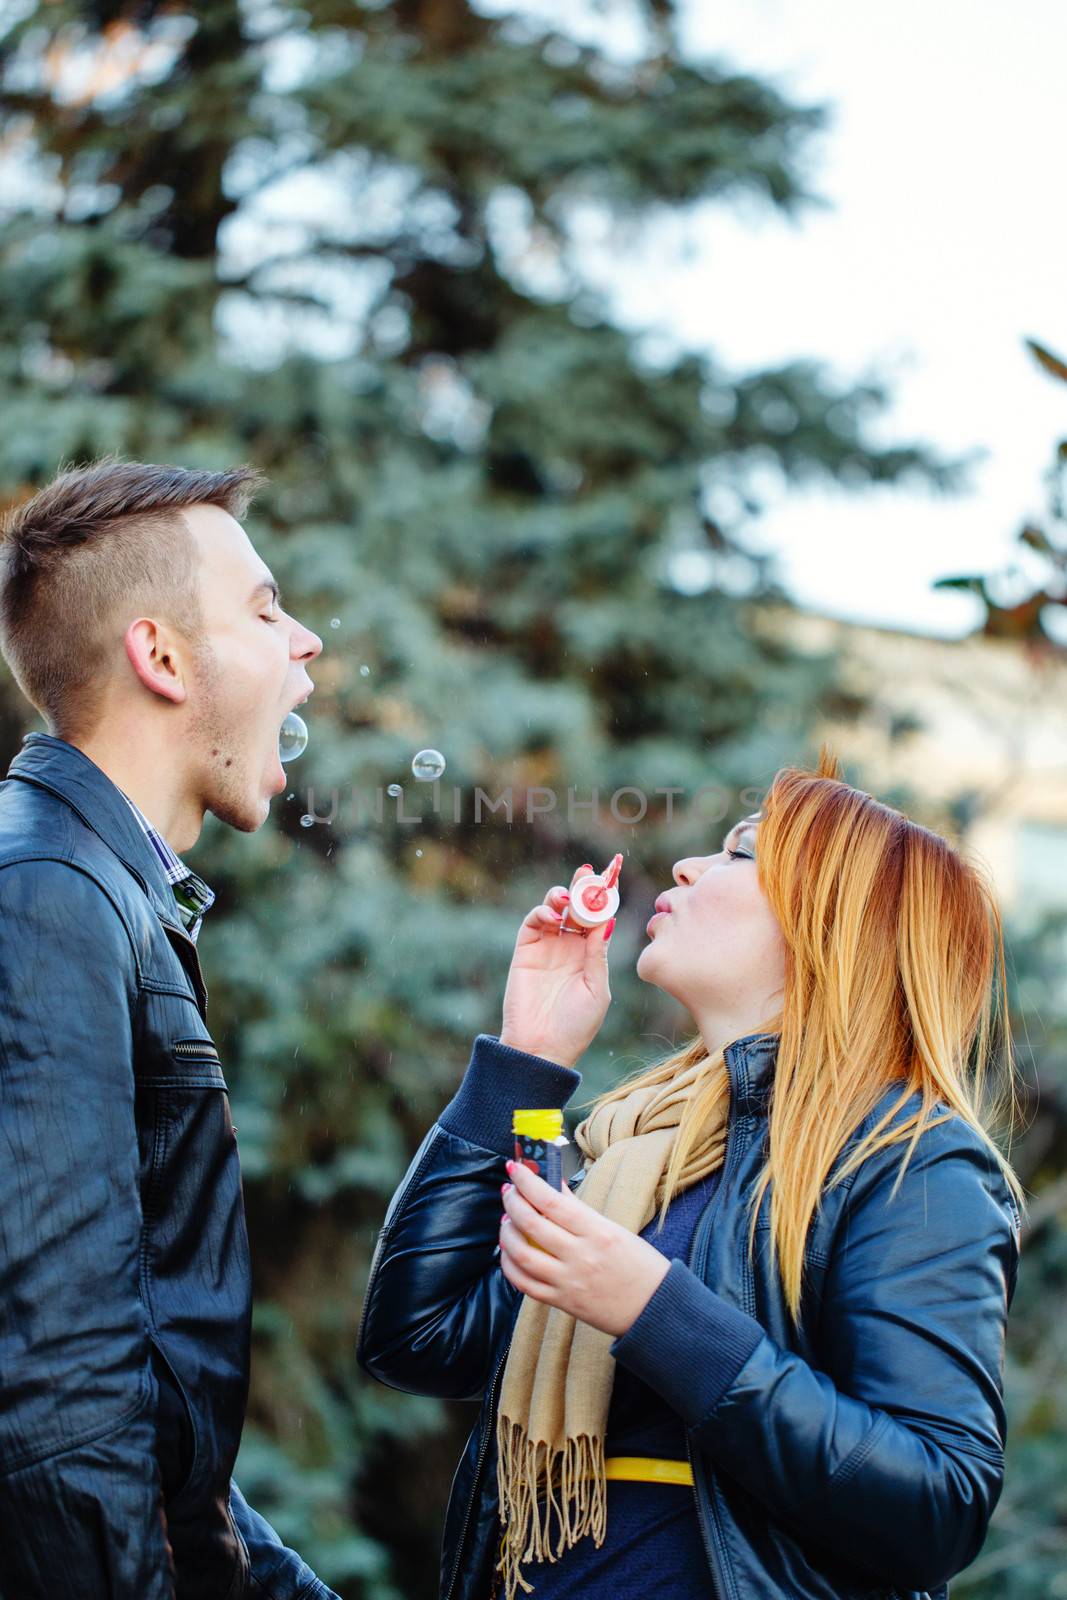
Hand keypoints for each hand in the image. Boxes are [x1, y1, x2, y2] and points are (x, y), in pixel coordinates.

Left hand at [498, 1157, 669, 1338]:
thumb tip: (552, 1187)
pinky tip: (508, 1252)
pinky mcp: (562, 1302)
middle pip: (532, 1224)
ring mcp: (568, 1281)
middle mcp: (580, 1256)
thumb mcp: (614, 1230)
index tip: (515, 1169)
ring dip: (507, 1233)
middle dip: (513, 1202)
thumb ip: (580, 1211)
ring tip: (506, 1219)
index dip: (528, 1183)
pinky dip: (510, 1266)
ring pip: (522, 1254)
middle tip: (508, 1191)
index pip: (552, 1201)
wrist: (655, 1309)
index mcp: (598, 1232)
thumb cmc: (640, 1266)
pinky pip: (525, 1284)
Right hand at [499, 859, 617, 1068]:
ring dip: (560, 897)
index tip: (612, 877)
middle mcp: (569, 947)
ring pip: (553, 910)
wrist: (542, 1049)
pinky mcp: (524, 952)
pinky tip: (552, 916)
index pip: (597, 918)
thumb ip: (598, 955)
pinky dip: (541, 913)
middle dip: (582, 888)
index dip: (603, 898)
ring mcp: (546, 948)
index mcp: (590, 955)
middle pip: (576, 908)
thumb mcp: (596, 989)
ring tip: (567, 898)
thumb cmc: (575, 1026)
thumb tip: (607, 921)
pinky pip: (532, 923)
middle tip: (588, 873)